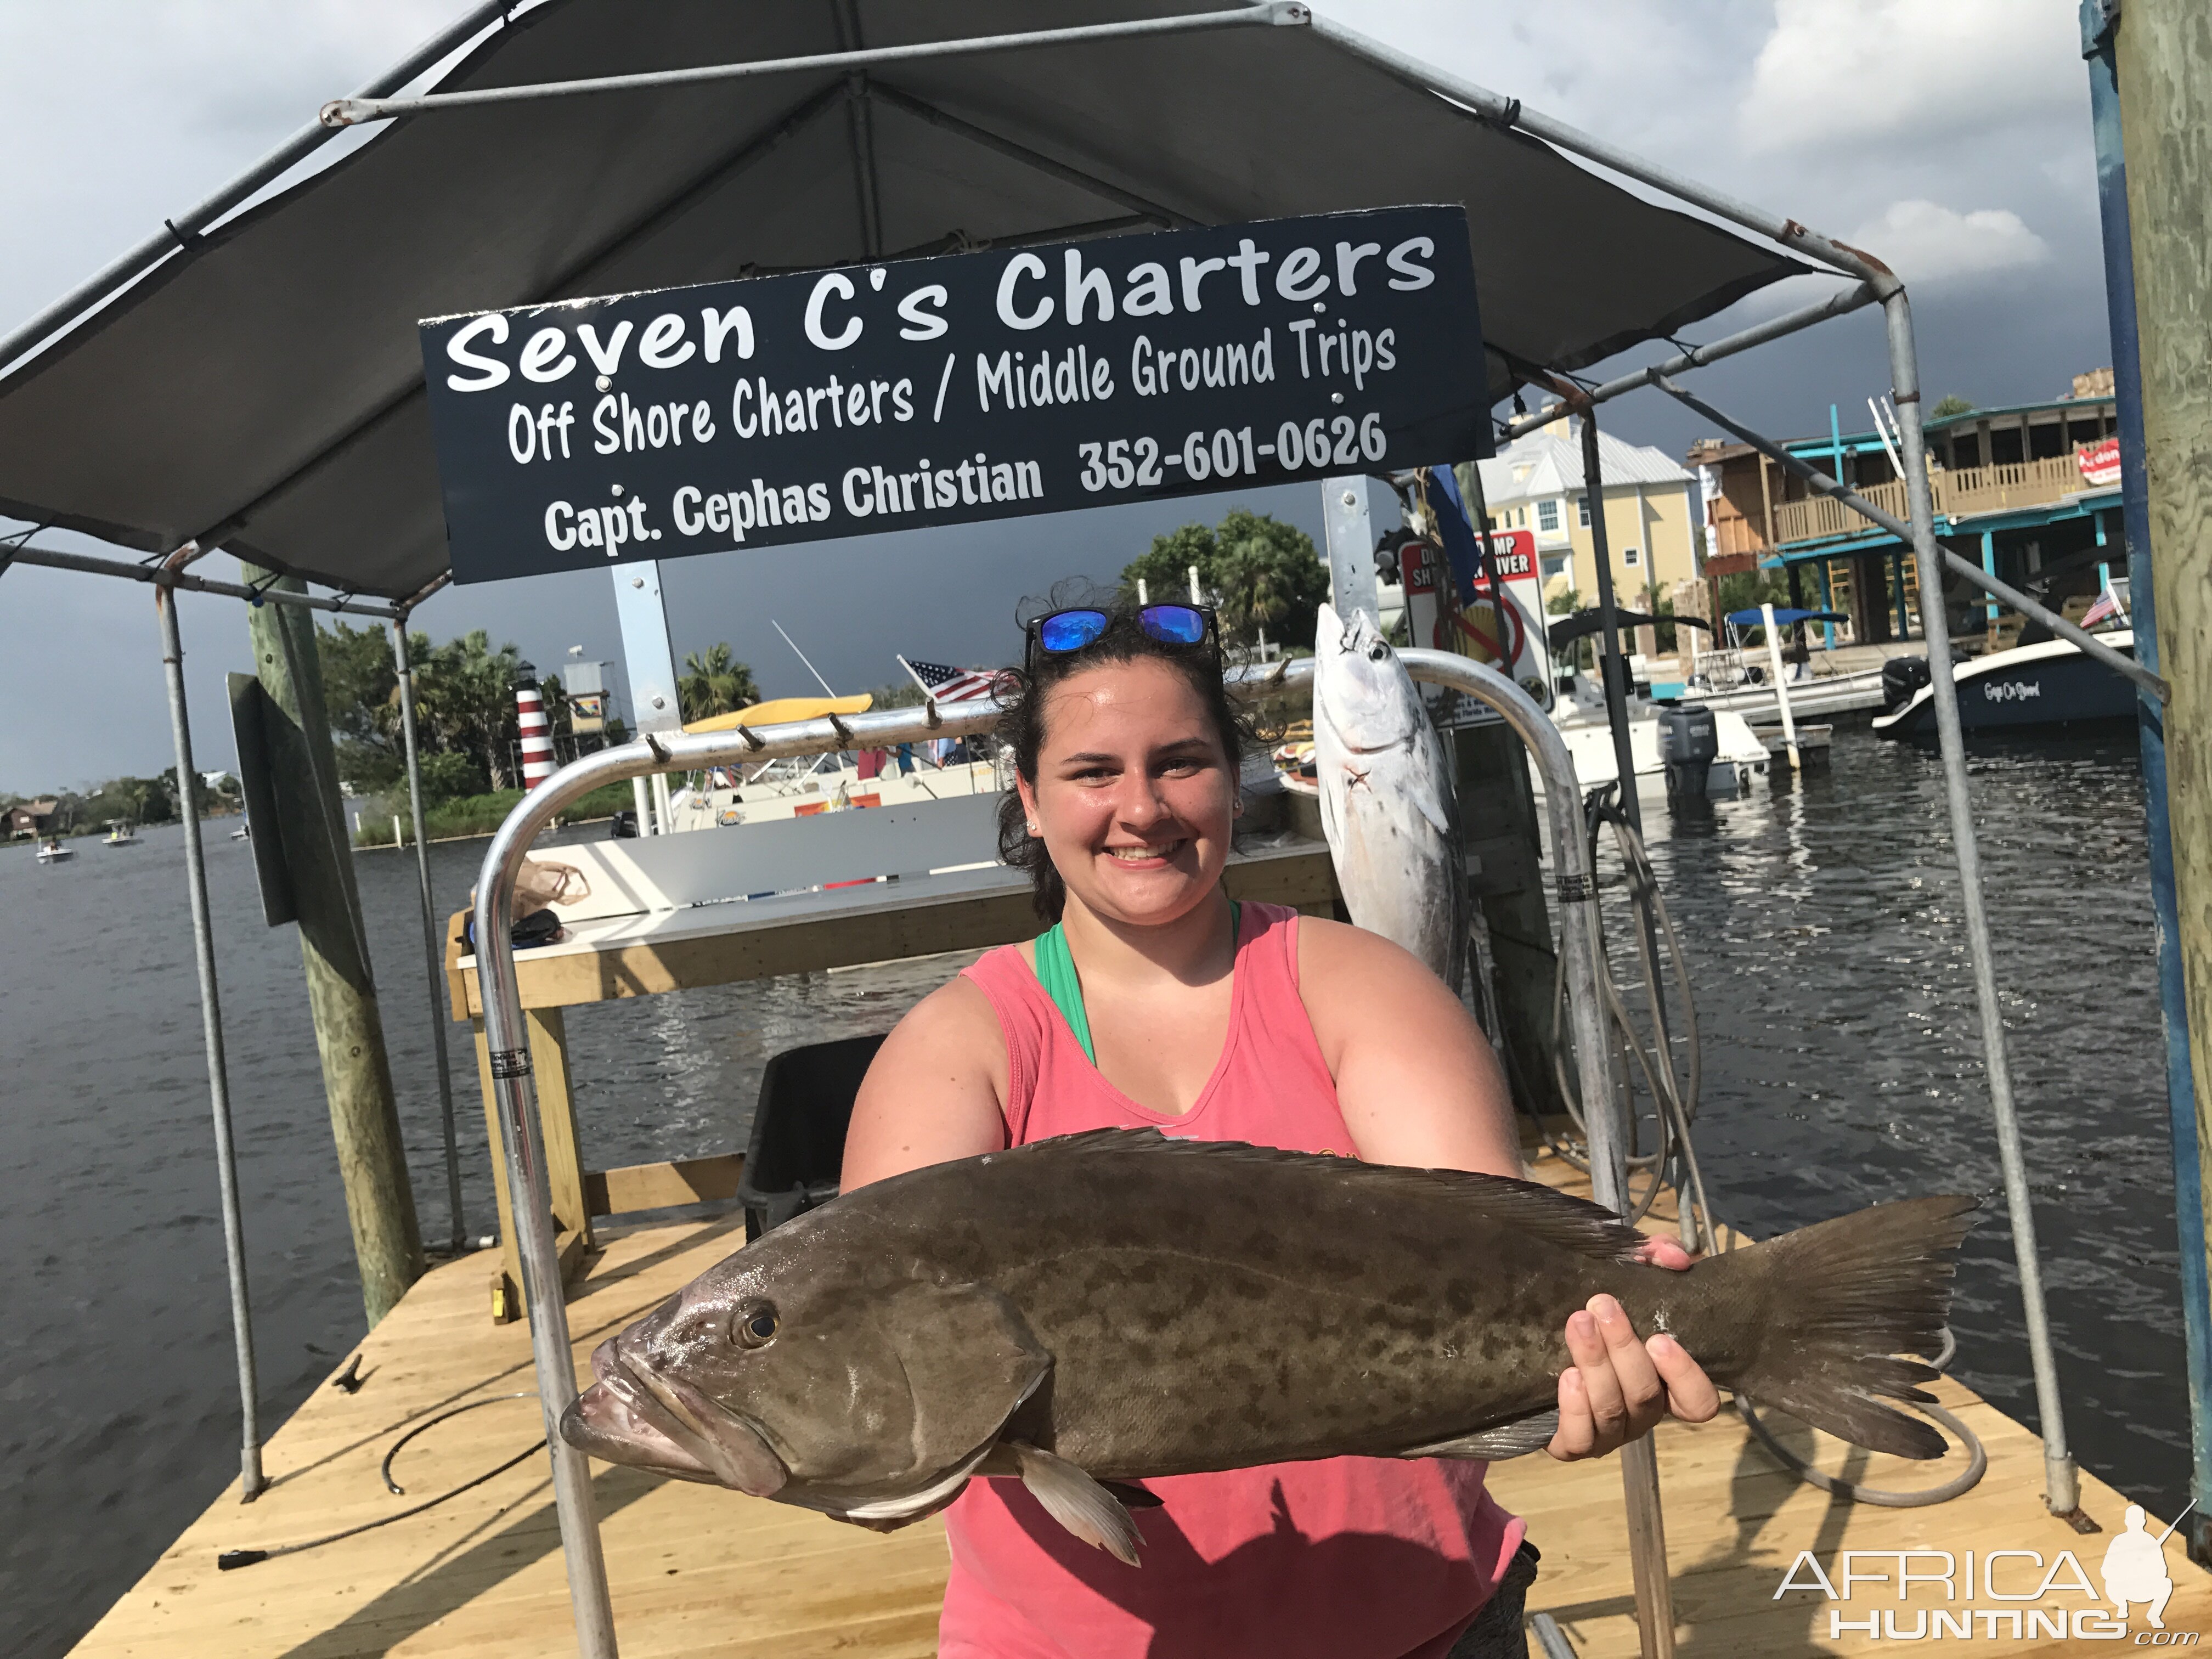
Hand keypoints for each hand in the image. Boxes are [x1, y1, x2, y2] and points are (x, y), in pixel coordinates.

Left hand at [1546, 1239, 1720, 1461]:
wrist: (1531, 1335)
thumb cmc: (1595, 1308)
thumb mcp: (1628, 1274)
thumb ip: (1655, 1256)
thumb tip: (1673, 1257)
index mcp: (1665, 1385)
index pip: (1699, 1403)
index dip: (1686, 1377)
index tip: (1660, 1338)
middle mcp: (1641, 1413)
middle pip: (1645, 1395)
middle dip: (1623, 1348)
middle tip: (1601, 1305)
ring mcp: (1608, 1433)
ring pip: (1611, 1410)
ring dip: (1596, 1365)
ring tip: (1578, 1325)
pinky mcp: (1571, 1443)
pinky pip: (1580, 1439)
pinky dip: (1575, 1408)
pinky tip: (1567, 1376)